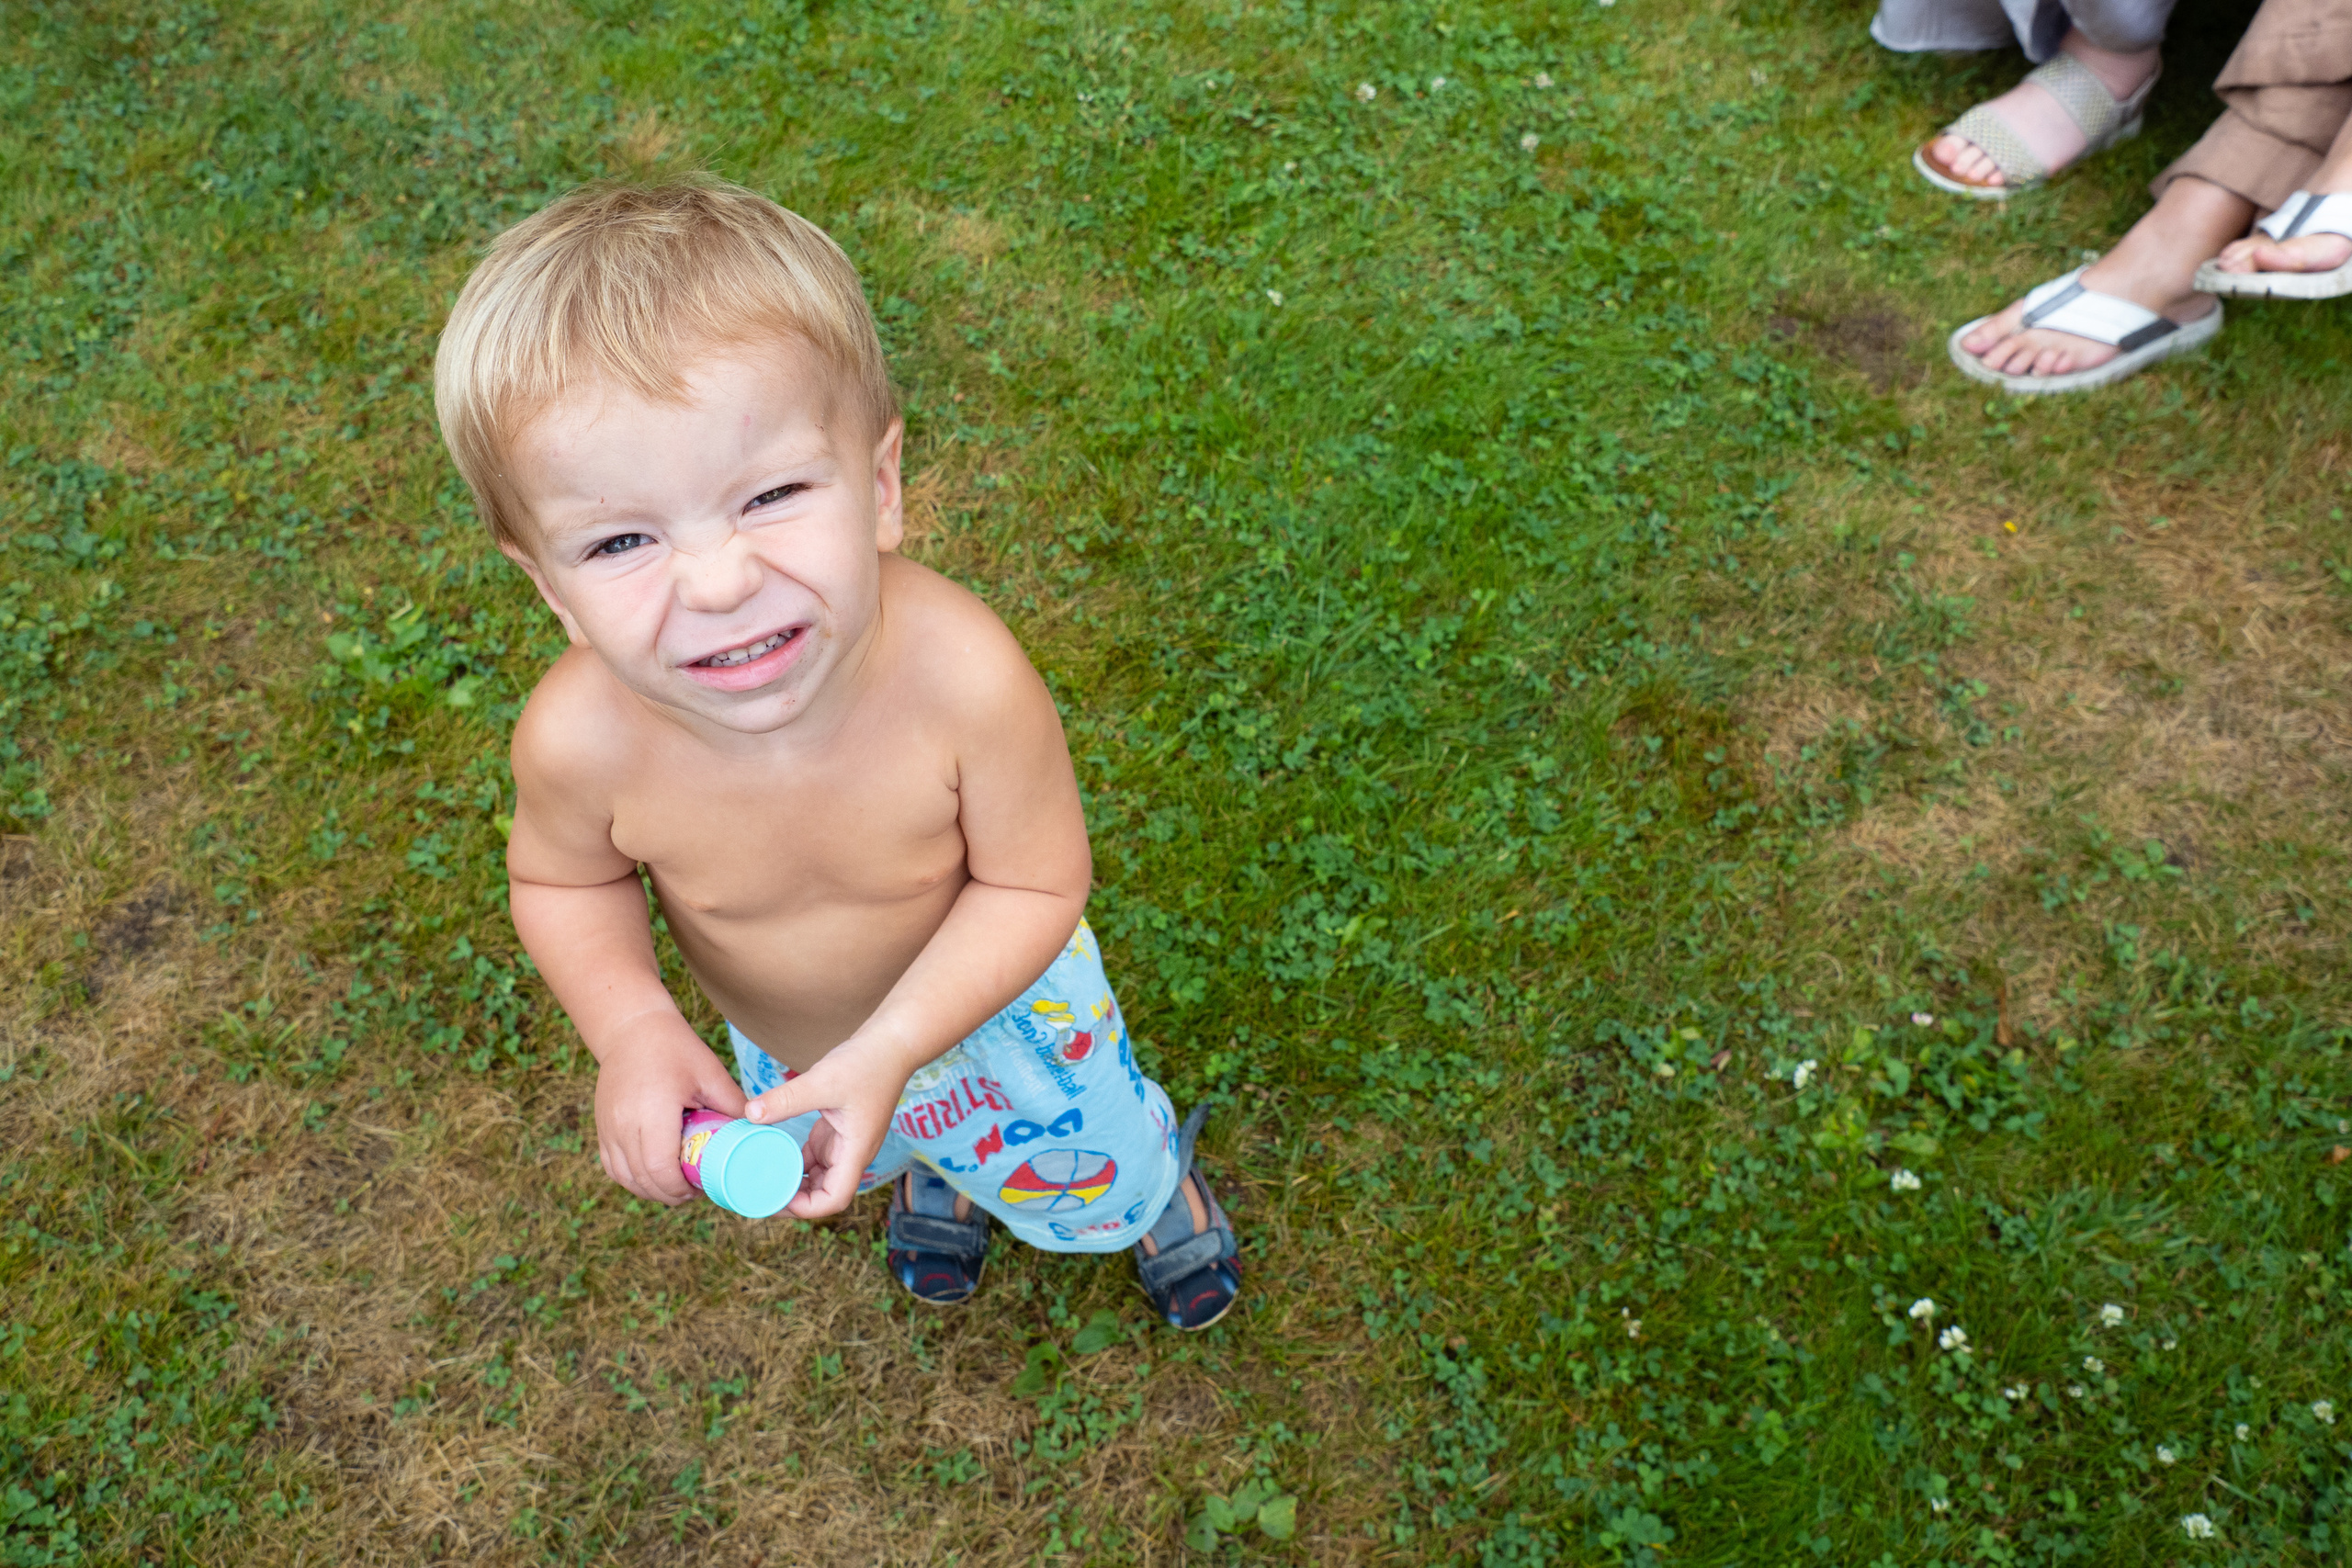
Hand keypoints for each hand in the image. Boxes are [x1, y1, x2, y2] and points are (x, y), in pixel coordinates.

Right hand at [592, 1020, 746, 1204]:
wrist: (632, 1029)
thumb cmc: (675, 1049)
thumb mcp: (710, 1074)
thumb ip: (733, 1105)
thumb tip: (760, 1132)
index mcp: (653, 1112)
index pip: (661, 1169)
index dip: (680, 1189)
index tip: (701, 1189)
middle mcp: (624, 1124)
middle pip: (643, 1179)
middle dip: (670, 1195)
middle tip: (693, 1193)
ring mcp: (608, 1127)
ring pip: (625, 1177)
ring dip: (649, 1190)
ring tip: (675, 1189)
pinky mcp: (601, 1126)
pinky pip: (612, 1166)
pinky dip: (632, 1179)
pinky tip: (652, 1178)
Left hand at [743, 1035, 915, 1218]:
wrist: (892, 1044)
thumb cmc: (868, 1063)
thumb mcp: (823, 1081)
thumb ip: (787, 1099)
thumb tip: (750, 1113)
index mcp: (856, 1151)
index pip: (835, 1199)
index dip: (806, 1208)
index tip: (776, 1200)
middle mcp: (852, 1154)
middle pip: (824, 1194)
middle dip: (793, 1200)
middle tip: (757, 1195)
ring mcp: (845, 1143)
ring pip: (818, 1178)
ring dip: (793, 1182)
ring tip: (760, 1179)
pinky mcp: (837, 1130)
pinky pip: (814, 1157)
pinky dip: (794, 1162)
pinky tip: (773, 1154)